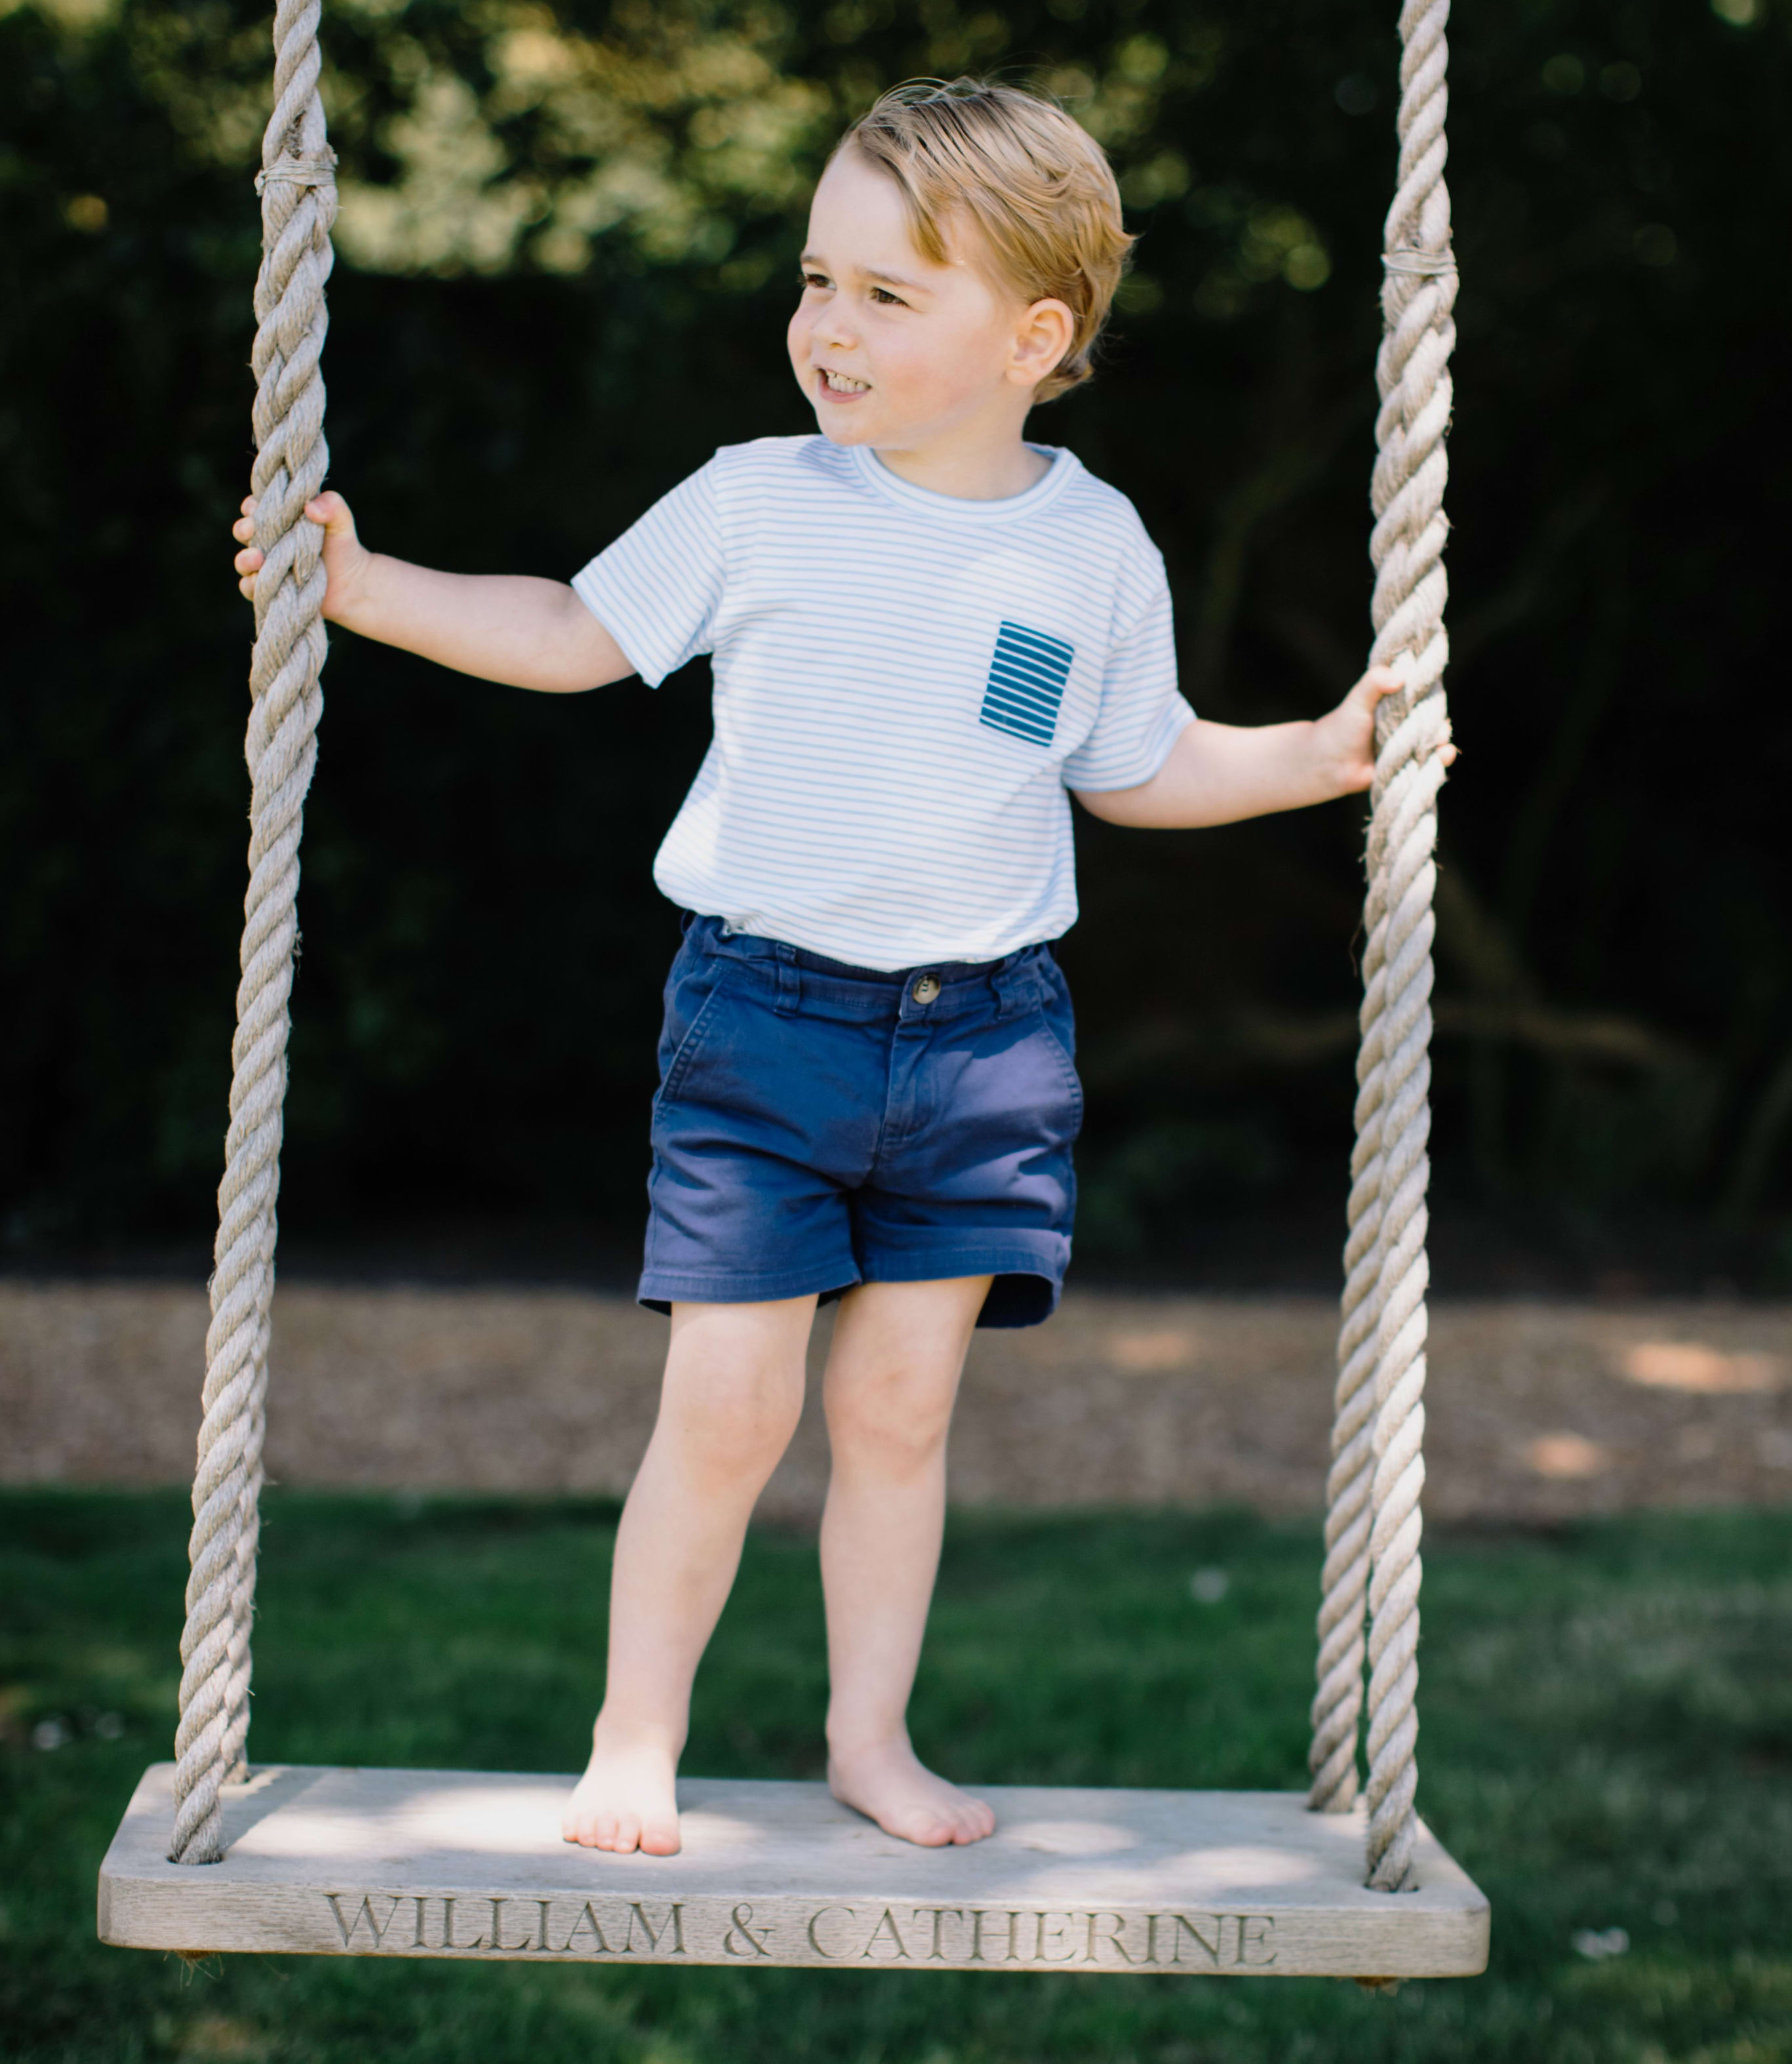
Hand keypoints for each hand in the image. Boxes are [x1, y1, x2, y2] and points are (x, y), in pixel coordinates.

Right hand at [232, 489, 369, 621]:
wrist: (354, 586)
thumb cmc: (344, 547)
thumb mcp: (341, 521)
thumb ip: (331, 505)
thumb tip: (310, 507)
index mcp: (280, 520)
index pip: (256, 508)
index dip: (252, 506)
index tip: (256, 507)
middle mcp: (269, 542)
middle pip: (244, 532)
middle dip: (243, 529)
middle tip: (251, 529)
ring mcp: (268, 567)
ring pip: (244, 562)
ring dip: (245, 559)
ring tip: (256, 558)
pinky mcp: (271, 590)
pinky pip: (251, 589)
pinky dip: (251, 586)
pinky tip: (257, 582)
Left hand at [1314, 664, 1458, 795]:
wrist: (1327, 763)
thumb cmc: (1341, 727)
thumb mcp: (1357, 699)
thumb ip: (1374, 682)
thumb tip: (1400, 677)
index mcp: (1396, 702)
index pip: (1422, 693)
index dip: (1432, 694)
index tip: (1437, 695)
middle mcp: (1404, 721)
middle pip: (1431, 718)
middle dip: (1440, 722)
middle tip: (1441, 728)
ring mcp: (1406, 743)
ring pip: (1432, 740)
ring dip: (1442, 741)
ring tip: (1444, 746)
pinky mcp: (1406, 763)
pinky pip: (1426, 762)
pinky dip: (1437, 760)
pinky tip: (1444, 756)